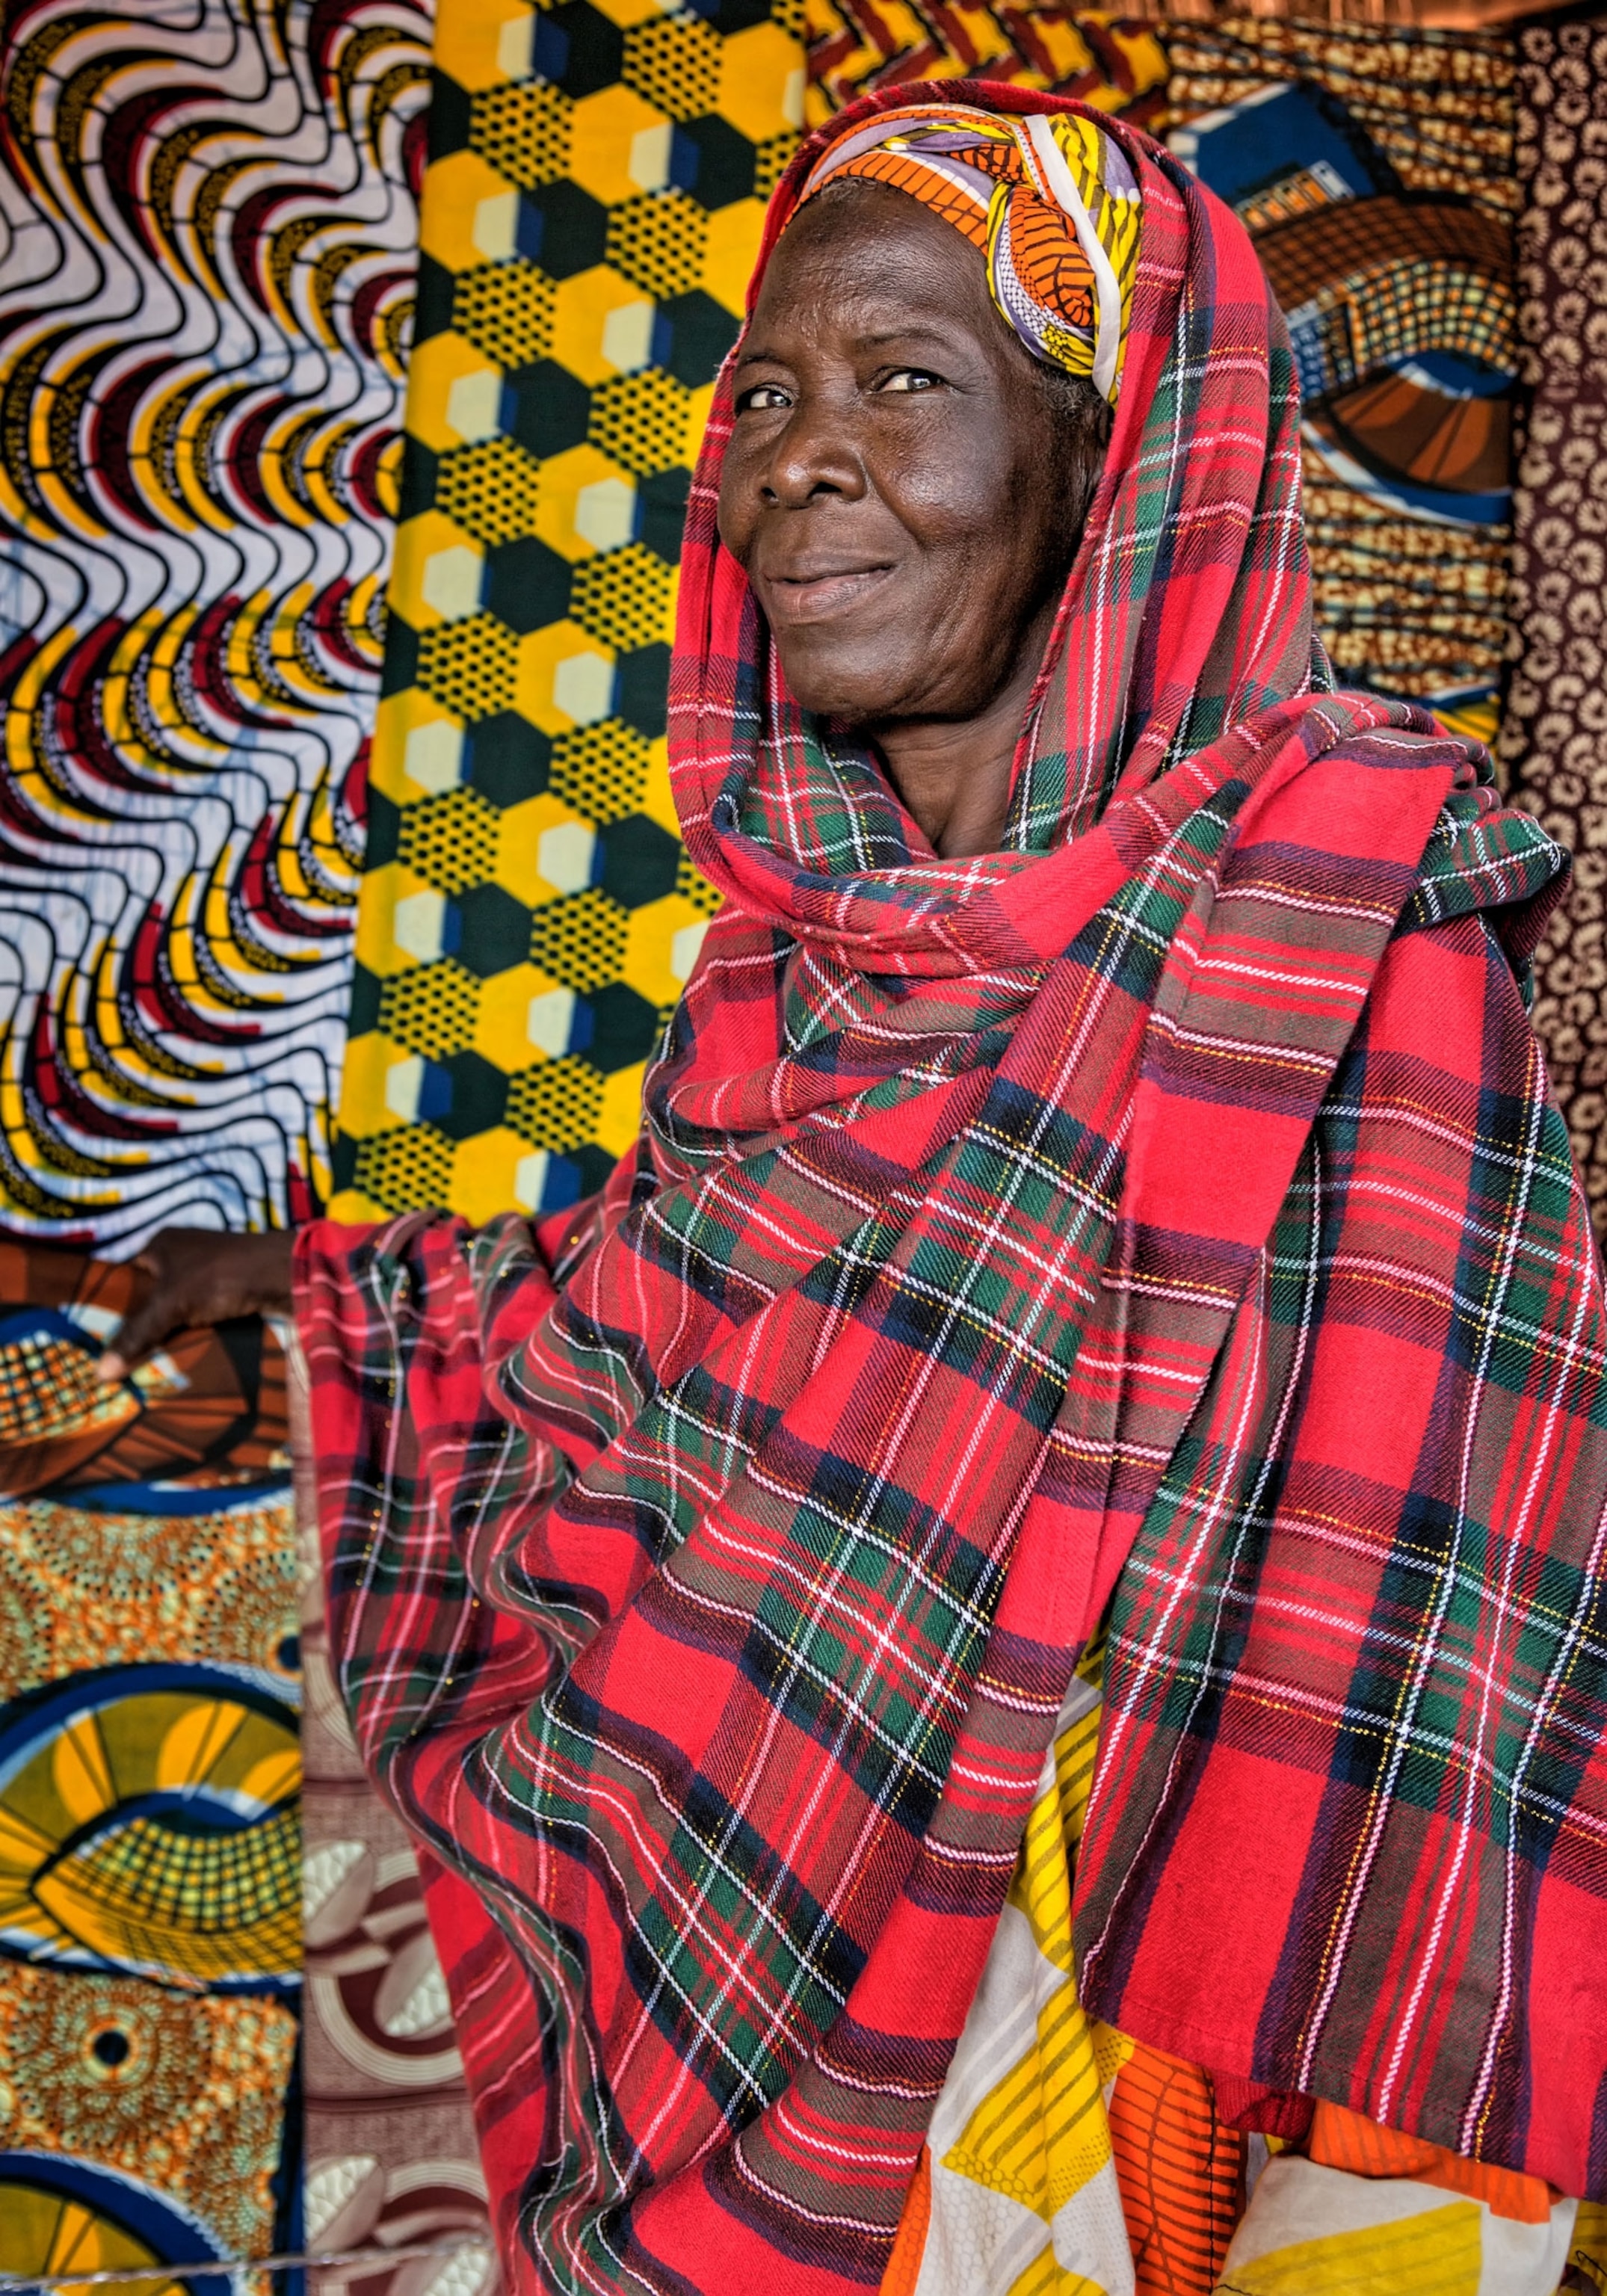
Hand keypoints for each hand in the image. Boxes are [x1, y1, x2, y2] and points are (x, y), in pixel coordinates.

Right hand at [96, 1228, 295, 1382]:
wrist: (283, 1274)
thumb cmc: (219, 1277)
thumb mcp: (170, 1305)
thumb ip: (137, 1335)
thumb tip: (101, 1373)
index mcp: (161, 1245)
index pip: (124, 1278)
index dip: (111, 1306)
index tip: (96, 1340)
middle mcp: (183, 1254)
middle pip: (150, 1296)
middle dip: (140, 1325)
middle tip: (120, 1360)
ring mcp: (208, 1272)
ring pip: (177, 1309)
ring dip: (168, 1333)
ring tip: (145, 1366)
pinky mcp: (230, 1290)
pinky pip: (201, 1316)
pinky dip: (192, 1334)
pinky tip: (180, 1358)